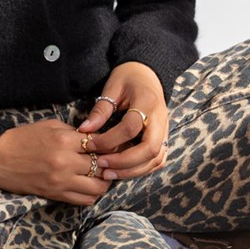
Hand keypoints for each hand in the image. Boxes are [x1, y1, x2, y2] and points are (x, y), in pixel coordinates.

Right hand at [0, 117, 110, 204]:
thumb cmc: (24, 138)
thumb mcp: (50, 126)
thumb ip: (74, 132)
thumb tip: (95, 139)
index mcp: (64, 140)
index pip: (99, 144)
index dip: (108, 145)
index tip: (110, 145)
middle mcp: (65, 162)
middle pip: (102, 167)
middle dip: (108, 164)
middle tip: (109, 161)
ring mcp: (61, 181)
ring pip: (98, 187)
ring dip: (103, 182)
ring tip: (100, 175)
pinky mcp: (56, 194)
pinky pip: (84, 200)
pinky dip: (91, 194)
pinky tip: (88, 185)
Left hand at [77, 61, 168, 181]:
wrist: (147, 74)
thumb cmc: (127, 78)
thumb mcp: (112, 88)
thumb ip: (101, 110)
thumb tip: (84, 130)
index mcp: (147, 102)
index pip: (131, 127)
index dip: (110, 139)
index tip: (90, 144)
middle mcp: (161, 119)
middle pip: (150, 149)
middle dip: (125, 162)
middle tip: (102, 166)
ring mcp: (165, 130)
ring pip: (156, 159)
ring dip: (132, 171)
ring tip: (109, 174)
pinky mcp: (164, 138)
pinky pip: (158, 160)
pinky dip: (141, 169)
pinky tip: (123, 171)